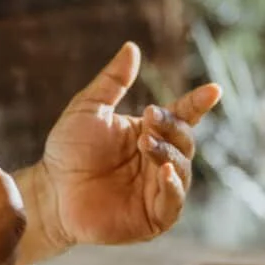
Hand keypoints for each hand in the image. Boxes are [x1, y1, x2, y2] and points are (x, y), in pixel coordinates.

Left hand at [35, 42, 222, 248]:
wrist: (50, 191)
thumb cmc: (67, 151)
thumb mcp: (88, 109)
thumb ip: (113, 81)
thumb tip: (132, 47)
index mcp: (150, 133)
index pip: (182, 116)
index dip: (198, 103)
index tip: (213, 90)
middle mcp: (159, 160)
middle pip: (185, 141)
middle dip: (172, 127)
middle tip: (148, 118)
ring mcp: (157, 189)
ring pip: (182, 169)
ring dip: (169, 153)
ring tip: (146, 144)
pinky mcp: (152, 217)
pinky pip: (174, 202)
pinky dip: (173, 186)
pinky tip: (164, 172)